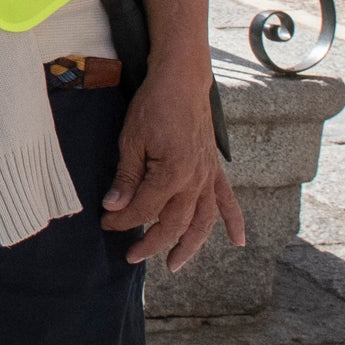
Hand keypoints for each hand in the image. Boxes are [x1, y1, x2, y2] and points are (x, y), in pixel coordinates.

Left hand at [101, 71, 245, 268]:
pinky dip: (234, 222)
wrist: (182, 80)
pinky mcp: (214, 168)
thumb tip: (113, 207)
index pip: (145, 209)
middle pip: (174, 223)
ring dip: (190, 246)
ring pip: (202, 221)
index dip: (123, 220)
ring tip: (175, 264)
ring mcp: (208, 176)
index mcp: (172, 174)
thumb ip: (126, 178)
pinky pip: (227, 200)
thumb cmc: (154, 105)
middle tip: (130, 255)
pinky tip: (238, 241)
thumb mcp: (131, 140)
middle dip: (151, 242)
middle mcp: (195, 180)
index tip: (106, 223)